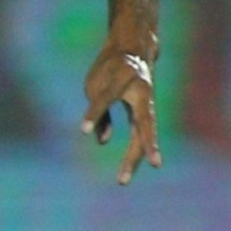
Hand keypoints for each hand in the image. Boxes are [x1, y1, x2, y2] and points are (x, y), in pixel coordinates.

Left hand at [79, 38, 161, 184]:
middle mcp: (141, 94)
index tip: (83, 129)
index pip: (106, 99)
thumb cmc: (111, 67)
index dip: (95, 114)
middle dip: (134, 151)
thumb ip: (99, 111)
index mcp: (123, 80)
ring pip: (143, 134)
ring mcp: (147, 104)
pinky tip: (124, 169)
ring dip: (133, 158)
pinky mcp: (146, 111)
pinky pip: (140, 132)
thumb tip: (103, 142)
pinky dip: (134, 149)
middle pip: (141, 125)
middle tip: (122, 176)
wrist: (135, 50)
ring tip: (122, 180)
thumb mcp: (96, 83)